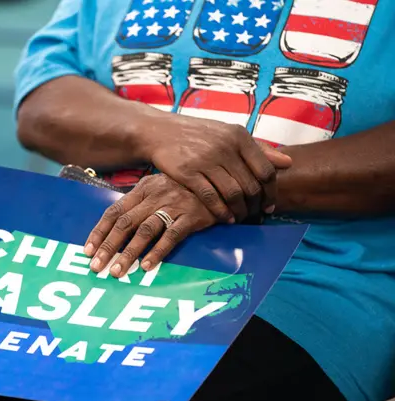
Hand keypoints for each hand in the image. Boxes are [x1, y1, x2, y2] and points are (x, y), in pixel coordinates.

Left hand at [85, 174, 215, 276]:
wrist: (219, 182)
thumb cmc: (183, 189)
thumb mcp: (158, 189)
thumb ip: (139, 204)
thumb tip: (114, 229)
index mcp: (142, 190)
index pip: (114, 211)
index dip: (99, 232)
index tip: (88, 250)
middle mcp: (154, 197)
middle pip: (125, 223)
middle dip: (108, 246)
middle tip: (96, 267)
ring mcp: (173, 206)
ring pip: (144, 231)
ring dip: (129, 253)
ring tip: (117, 271)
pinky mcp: (191, 217)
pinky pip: (171, 236)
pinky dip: (157, 252)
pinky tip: (146, 266)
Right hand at [133, 112, 291, 221]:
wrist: (161, 132)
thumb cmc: (200, 135)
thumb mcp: (230, 135)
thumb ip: (259, 149)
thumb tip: (288, 162)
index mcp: (239, 136)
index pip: (266, 170)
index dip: (271, 192)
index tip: (269, 206)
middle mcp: (225, 147)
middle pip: (250, 186)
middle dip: (255, 206)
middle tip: (253, 216)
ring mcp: (205, 160)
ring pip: (233, 194)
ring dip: (239, 211)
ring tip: (239, 218)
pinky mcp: (187, 173)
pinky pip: (210, 197)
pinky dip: (220, 212)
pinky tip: (225, 218)